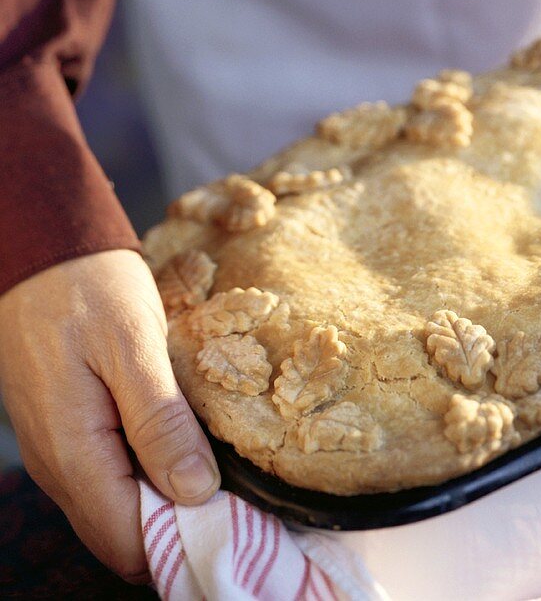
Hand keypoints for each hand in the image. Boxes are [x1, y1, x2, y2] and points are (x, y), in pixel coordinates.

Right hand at [0, 249, 218, 581]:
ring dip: (169, 504)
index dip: (187, 540)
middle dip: (182, 530)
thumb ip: (160, 422)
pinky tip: (189, 449)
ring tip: (227, 477)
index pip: (129, 540)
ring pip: (116, 510)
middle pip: (123, 536)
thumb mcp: (134, 347)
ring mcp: (60, 452)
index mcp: (74, 452)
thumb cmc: (90, 288)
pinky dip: (150, 478)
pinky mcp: (69, 432)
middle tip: (245, 502)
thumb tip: (195, 490)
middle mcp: (60, 466)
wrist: (45, 250)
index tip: (243, 520)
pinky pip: (110, 479)